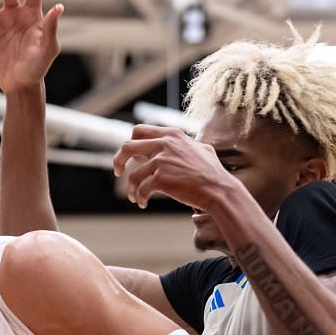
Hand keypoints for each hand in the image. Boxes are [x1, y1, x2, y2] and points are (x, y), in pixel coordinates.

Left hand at [113, 124, 242, 212]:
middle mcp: (164, 144)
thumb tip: (187, 143)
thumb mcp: (201, 149)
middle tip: (117, 171)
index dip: (132, 143)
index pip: (139, 130)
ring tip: (135, 197)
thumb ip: (187, 144)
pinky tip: (143, 204)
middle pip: (127, 147)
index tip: (131, 156)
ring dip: (131, 188)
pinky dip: (140, 198)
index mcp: (171, 134)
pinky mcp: (160, 179)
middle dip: (118, 160)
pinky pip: (141, 190)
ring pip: (133, 176)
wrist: (218, 189)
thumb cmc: (212, 172)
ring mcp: (161, 161)